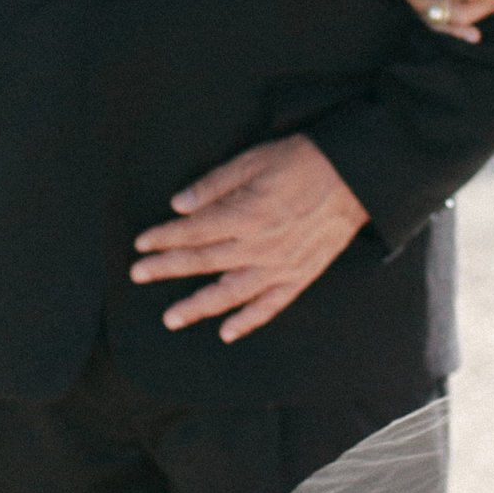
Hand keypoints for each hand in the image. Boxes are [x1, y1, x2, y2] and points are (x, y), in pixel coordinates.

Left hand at [131, 134, 370, 343]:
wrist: (356, 177)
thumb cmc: (303, 161)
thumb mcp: (255, 160)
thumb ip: (215, 183)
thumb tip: (178, 204)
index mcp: (246, 213)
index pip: (193, 231)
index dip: (164, 238)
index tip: (141, 244)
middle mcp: (259, 245)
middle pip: (203, 262)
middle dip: (166, 268)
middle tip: (137, 275)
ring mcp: (280, 266)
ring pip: (230, 293)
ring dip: (198, 306)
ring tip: (171, 317)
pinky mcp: (300, 276)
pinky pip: (270, 305)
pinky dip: (248, 321)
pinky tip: (227, 332)